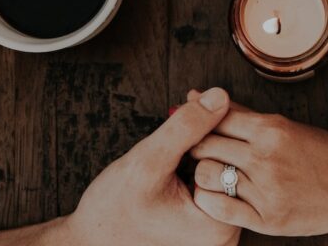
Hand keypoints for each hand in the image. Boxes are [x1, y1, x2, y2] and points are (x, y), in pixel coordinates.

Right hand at [53, 87, 241, 245]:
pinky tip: (178, 158)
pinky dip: (199, 161)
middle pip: (232, 164)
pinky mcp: (208, 222)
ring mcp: (218, 228)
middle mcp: (227, 231)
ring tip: (176, 145)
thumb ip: (186, 128)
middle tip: (182, 123)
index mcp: (220, 224)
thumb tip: (220, 97)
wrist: (92, 238)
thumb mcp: (148, 161)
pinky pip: (214, 180)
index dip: (213, 126)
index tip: (193, 108)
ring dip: (203, 146)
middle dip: (209, 135)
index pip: (236, 157)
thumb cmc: (114, 209)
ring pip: (223, 169)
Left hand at [185, 92, 327, 236]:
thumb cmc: (323, 155)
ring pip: (206, 175)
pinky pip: (219, 208)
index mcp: (271, 129)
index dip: (197, 121)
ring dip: (201, 173)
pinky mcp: (267, 218)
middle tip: (196, 150)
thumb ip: (242, 114)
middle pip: (205, 145)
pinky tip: (215, 196)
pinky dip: (209, 201)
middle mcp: (266, 157)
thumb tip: (200, 96)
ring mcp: (266, 190)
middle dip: (195, 146)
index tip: (194, 127)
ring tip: (209, 173)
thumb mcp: (286, 126)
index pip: (216, 118)